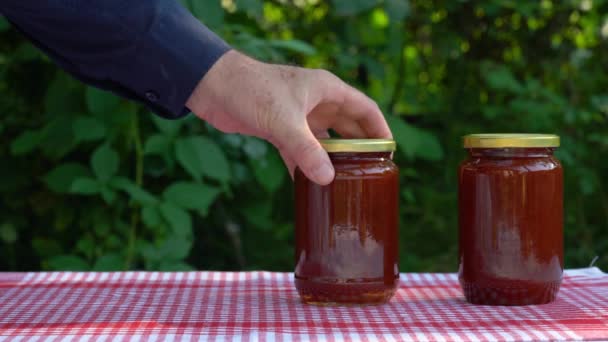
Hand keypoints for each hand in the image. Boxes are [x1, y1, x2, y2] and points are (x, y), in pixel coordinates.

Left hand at [186, 50, 391, 184]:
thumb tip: (328, 179)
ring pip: (324, 140)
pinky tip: (310, 184)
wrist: (214, 87)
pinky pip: (300, 150)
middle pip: (347, 126)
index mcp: (326, 90)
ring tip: (344, 182)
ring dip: (332, 159)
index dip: (380, 129)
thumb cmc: (252, 90)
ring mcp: (298, 116)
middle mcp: (316, 102)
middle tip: (370, 173)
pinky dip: (305, 165)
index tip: (390, 152)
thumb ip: (307, 150)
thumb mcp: (284, 121)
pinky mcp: (279, 128)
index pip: (364, 109)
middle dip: (359, 148)